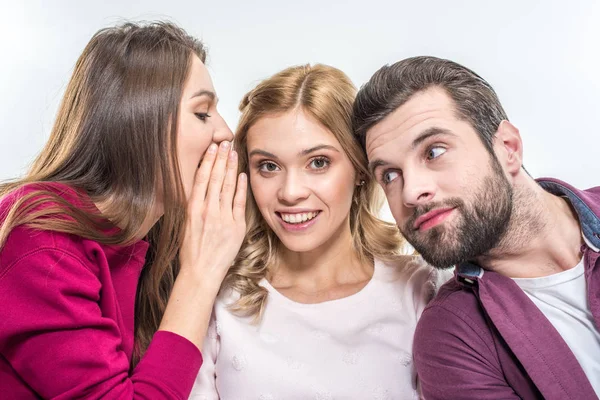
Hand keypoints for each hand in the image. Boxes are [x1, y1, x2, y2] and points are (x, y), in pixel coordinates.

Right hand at [179, 140, 246, 287]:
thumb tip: (200, 188)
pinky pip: (238, 202)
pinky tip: (242, 175)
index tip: (212, 147)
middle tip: (226, 142)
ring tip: (234, 153)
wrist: (200, 273)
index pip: (201, 178)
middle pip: (214, 178)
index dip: (207, 161)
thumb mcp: (186, 224)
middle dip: (221, 158)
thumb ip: (194, 206)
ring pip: (227, 186)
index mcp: (192, 209)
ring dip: (231, 168)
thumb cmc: (192, 251)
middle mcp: (207, 210)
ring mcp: (222, 218)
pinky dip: (240, 187)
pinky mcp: (235, 227)